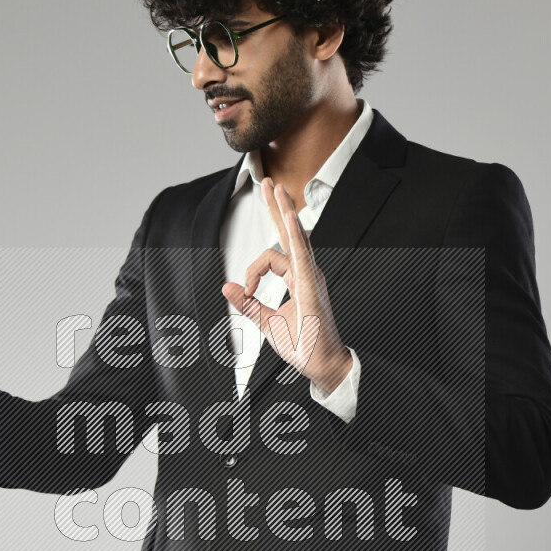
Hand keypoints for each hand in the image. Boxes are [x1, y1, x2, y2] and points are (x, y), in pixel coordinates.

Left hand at [222, 178, 352, 393]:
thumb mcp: (266, 323)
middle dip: (277, 207)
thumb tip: (227, 286)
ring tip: (275, 188)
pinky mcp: (311, 286)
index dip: (252, 269)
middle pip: (290, 233)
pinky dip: (294, 234)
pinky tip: (288, 215)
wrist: (322, 366)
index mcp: (298, 279)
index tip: (246, 290)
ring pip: (296, 237)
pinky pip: (301, 254)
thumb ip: (248, 304)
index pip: (271, 258)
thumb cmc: (303, 346)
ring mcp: (311, 277)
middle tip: (268, 183)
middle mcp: (306, 273)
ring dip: (284, 211)